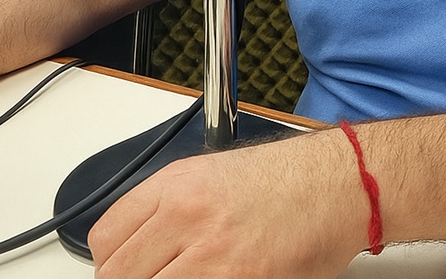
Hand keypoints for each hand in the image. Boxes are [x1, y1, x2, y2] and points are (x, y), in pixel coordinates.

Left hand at [89, 131, 366, 278]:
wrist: (341, 183)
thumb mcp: (212, 176)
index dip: (111, 267)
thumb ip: (168, 209)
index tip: (125, 273)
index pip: (104, 241)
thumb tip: (139, 250)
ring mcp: (212, 256)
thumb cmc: (289, 179)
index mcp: (174, 187)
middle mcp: (186, 218)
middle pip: (119, 276)